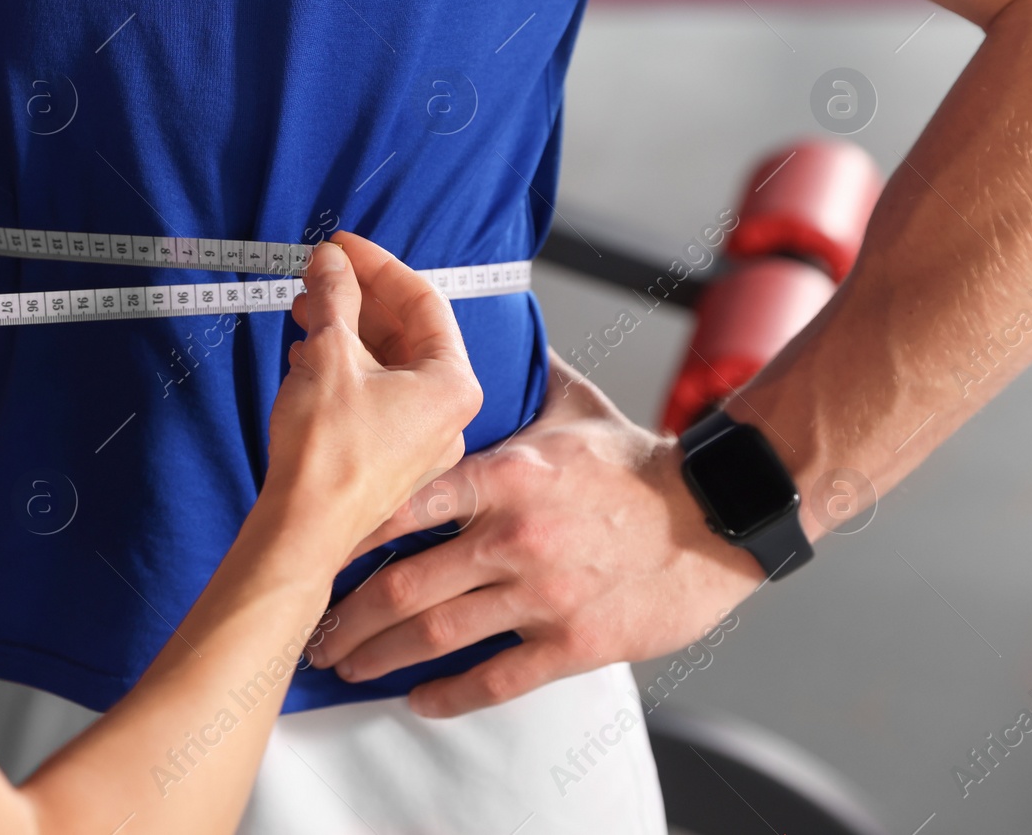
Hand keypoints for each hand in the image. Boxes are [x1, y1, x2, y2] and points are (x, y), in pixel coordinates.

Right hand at [264, 232, 482, 555]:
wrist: (302, 529)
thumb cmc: (327, 453)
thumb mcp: (328, 352)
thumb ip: (335, 295)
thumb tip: (331, 261)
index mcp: (453, 383)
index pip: (423, 300)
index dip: (377, 264)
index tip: (342, 247)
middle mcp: (448, 414)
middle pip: (406, 333)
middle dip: (357, 299)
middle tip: (319, 274)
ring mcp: (421, 441)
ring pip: (386, 366)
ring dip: (345, 331)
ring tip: (305, 310)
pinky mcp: (390, 460)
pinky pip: (374, 397)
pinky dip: (344, 369)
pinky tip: (306, 356)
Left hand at [306, 351, 768, 716]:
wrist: (718, 517)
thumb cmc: (640, 466)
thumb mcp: (575, 408)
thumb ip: (522, 377)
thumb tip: (488, 334)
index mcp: (508, 476)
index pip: (408, 503)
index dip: (351, 533)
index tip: (314, 549)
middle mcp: (516, 537)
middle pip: (406, 585)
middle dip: (349, 614)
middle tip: (315, 629)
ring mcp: (543, 594)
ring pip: (438, 635)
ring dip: (381, 655)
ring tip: (345, 665)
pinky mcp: (574, 643)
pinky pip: (496, 678)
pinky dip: (449, 693)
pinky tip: (417, 697)